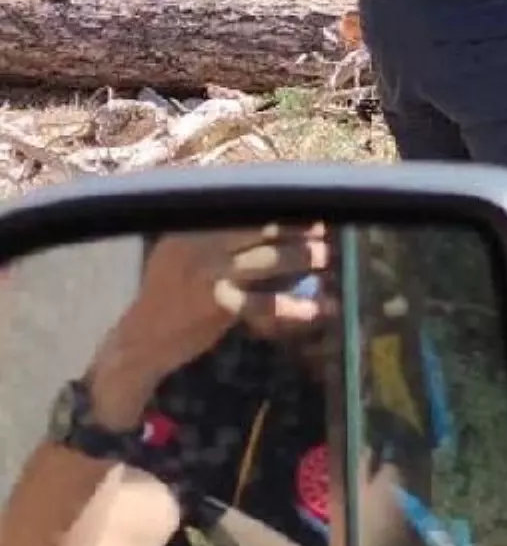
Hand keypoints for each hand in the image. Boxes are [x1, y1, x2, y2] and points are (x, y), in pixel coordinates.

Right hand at [90, 225, 328, 423]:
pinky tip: (317, 308)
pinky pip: (265, 301)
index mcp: (193, 227)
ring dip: (303, 257)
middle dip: (298, 227)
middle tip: (326, 229)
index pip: (244, 208)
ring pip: (269, 259)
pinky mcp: (218, 304)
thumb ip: (217, 237)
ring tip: (328, 257)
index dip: (280, 205)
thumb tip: (269, 220)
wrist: (140, 342)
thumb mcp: (183, 254)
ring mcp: (209, 272)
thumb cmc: (168, 297)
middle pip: (262, 226)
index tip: (308, 203)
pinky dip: (293, 304)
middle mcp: (200, 243)